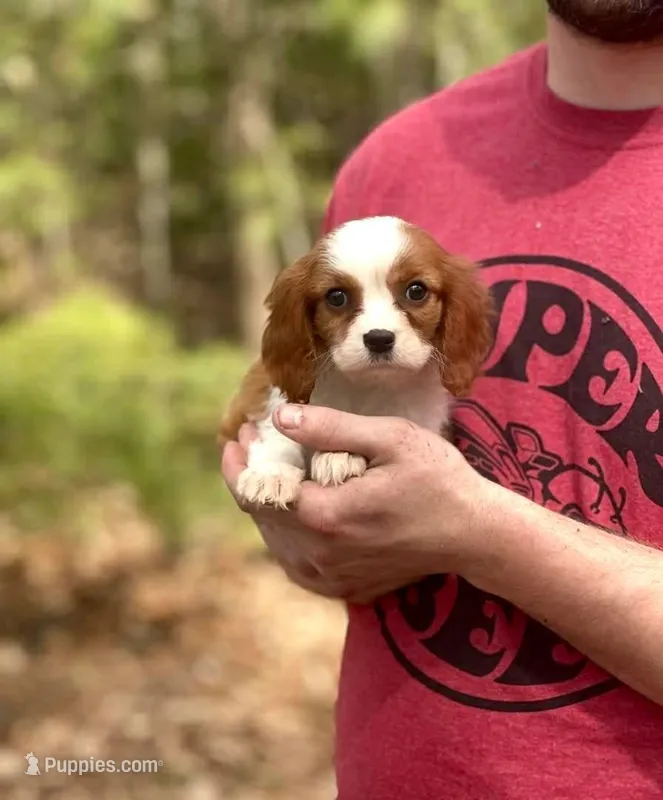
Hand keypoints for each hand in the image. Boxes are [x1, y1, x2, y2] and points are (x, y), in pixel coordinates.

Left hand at [221, 404, 495, 603]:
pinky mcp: (345, 587)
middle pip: (262, 517)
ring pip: (277, 542)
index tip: (239, 435)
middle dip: (250, 478)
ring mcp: (332, 578)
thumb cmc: (438, 479)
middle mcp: (321, 555)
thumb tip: (282, 419)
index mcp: (326, 516)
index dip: (240, 463)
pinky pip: (298, 563)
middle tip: (252, 444)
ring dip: (267, 506)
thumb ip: (331, 428)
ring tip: (270, 471)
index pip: (256, 493)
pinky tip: (295, 513)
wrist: (474, 534)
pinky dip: (287, 536)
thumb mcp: (389, 438)